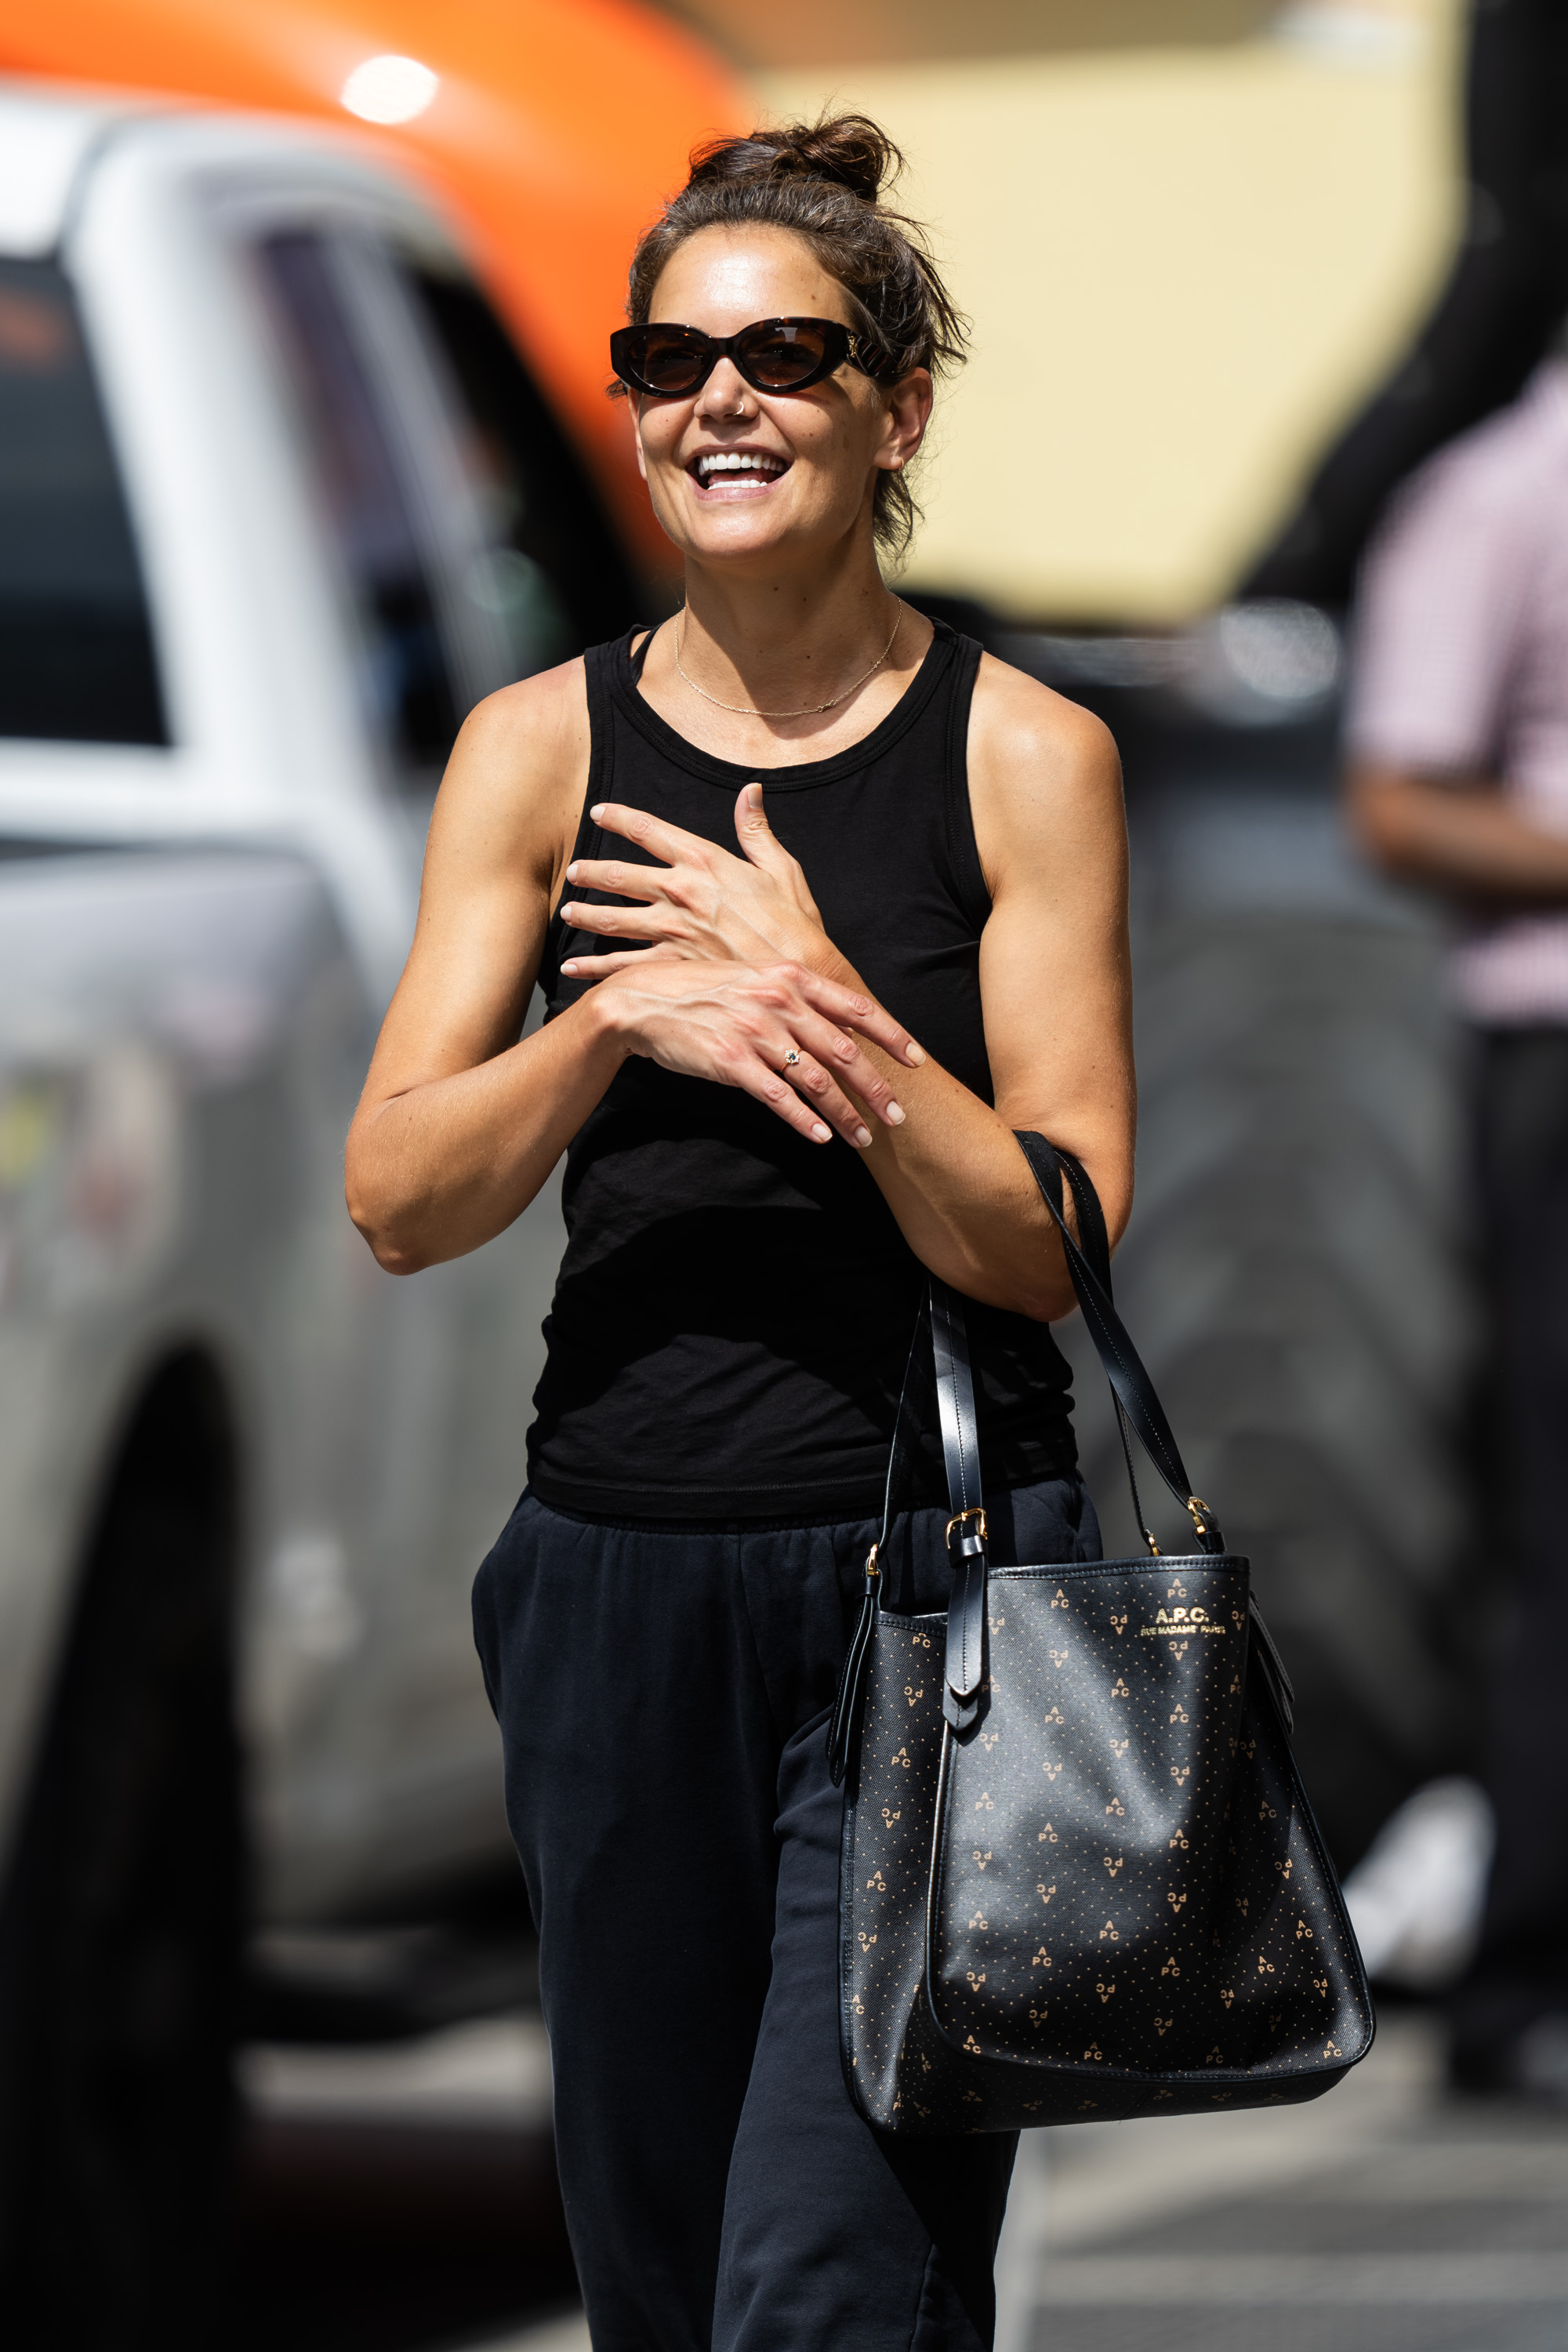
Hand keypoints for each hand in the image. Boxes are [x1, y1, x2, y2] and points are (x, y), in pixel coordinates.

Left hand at [559, 785, 831, 975]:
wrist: (800, 975)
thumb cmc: (794, 923)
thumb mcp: (781, 868)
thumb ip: (756, 830)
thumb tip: (750, 791)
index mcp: (704, 861)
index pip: (650, 831)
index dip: (620, 818)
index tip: (599, 812)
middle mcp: (681, 891)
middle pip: (620, 876)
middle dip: (591, 872)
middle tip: (573, 872)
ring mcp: (673, 930)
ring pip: (614, 919)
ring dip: (586, 915)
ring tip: (567, 913)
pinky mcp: (672, 966)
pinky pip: (623, 965)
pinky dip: (594, 968)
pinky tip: (572, 968)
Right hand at [596, 955, 922, 1147]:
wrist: (641, 1001)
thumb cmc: (699, 990)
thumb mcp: (752, 977)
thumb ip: (794, 994)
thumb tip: (834, 1021)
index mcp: (790, 977)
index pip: (855, 1007)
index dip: (892, 1035)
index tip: (916, 1060)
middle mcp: (778, 1001)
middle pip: (843, 1050)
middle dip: (875, 1087)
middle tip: (897, 1116)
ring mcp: (755, 1032)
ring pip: (815, 1079)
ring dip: (845, 1113)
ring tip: (864, 1138)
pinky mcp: (731, 1061)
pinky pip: (777, 1097)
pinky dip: (803, 1119)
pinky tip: (821, 1137)